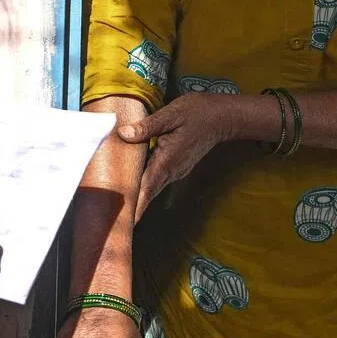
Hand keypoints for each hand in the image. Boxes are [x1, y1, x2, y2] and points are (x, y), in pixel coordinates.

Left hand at [117, 94, 237, 221]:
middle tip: (114, 218)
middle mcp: (172, 170)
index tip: (126, 224)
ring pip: (152, 186)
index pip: (147, 189)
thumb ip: (146, 127)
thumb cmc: (197, 113)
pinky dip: (144, 183)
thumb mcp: (170, 115)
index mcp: (168, 160)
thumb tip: (123, 134)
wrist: (223, 117)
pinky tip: (132, 180)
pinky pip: (157, 177)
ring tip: (118, 204)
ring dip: (137, 195)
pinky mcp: (177, 165)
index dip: (136, 206)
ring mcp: (176, 169)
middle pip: (148, 193)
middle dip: (132, 206)